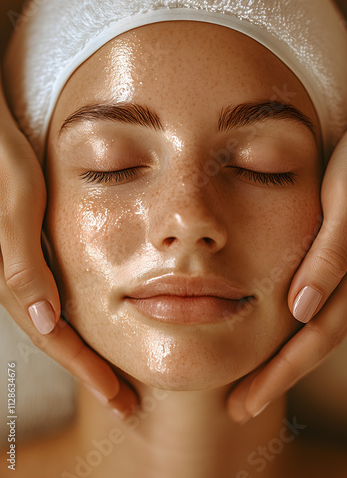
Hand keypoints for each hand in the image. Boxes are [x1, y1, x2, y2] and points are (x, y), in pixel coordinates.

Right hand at [0, 78, 137, 417]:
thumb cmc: (2, 159)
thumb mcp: (16, 205)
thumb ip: (24, 264)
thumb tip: (44, 325)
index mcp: (14, 275)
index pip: (54, 337)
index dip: (86, 369)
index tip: (118, 397)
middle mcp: (17, 279)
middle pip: (56, 338)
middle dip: (89, 371)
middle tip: (123, 399)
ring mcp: (23, 268)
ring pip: (56, 322)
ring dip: (85, 350)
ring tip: (115, 374)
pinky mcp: (30, 255)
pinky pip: (55, 297)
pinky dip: (78, 320)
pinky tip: (95, 326)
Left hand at [227, 106, 346, 422]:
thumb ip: (330, 251)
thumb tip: (301, 311)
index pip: (315, 338)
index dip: (281, 373)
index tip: (244, 401)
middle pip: (314, 343)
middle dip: (277, 378)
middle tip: (239, 406)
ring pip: (317, 329)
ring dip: (284, 358)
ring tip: (252, 381)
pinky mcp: (344, 261)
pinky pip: (320, 306)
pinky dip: (295, 329)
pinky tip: (276, 333)